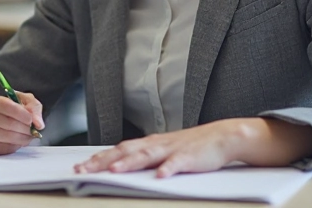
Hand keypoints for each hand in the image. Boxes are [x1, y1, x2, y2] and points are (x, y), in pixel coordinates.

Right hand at [0, 92, 44, 154]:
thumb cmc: (5, 110)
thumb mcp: (20, 100)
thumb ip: (33, 107)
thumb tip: (39, 124)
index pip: (6, 105)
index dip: (21, 113)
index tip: (31, 120)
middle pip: (9, 123)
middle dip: (26, 128)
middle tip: (32, 130)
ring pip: (8, 137)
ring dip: (23, 138)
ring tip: (27, 136)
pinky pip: (4, 148)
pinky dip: (15, 146)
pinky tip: (16, 141)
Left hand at [74, 118, 311, 177]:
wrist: (233, 134)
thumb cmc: (199, 147)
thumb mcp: (170, 151)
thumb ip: (149, 157)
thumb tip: (122, 166)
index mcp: (154, 142)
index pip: (121, 149)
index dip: (99, 157)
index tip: (78, 167)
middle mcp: (161, 142)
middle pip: (127, 150)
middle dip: (104, 160)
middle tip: (83, 170)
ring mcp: (178, 147)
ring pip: (149, 154)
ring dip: (130, 162)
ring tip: (112, 170)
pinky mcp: (197, 155)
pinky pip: (182, 162)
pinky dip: (170, 168)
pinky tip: (161, 176)